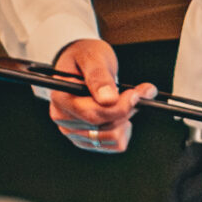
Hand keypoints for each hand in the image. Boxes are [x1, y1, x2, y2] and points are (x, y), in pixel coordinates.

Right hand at [48, 37, 151, 153]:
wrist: (81, 62)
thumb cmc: (85, 56)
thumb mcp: (92, 57)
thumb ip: (99, 76)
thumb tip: (108, 98)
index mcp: (61, 98)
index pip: (92, 114)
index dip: (119, 106)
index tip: (135, 93)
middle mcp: (63, 118)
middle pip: (104, 127)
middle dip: (127, 109)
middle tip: (140, 92)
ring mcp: (73, 130)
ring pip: (111, 138)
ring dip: (127, 119)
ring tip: (131, 101)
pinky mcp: (86, 138)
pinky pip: (112, 145)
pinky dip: (124, 130)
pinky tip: (124, 114)